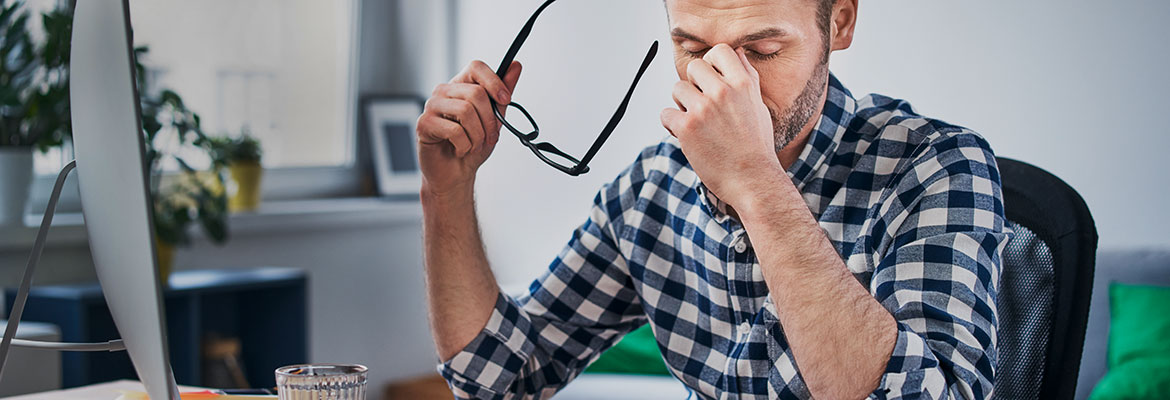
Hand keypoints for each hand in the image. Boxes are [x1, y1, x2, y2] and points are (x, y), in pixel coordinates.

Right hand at [417, 60, 521, 196]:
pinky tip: (460, 149)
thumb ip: (502, 94)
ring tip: (473, 145)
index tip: (506, 99)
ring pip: (465, 110)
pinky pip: (454, 130)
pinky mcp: (424, 124)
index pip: (476, 67)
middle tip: (490, 137)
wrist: (456, 174)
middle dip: (490, 120)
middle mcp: (444, 91)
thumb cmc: (472, 145)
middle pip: (476, 92)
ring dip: (477, 135)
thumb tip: (515, 66)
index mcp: (461, 86)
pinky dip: (464, 145)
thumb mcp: (494, 119)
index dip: (494, 81)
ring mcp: (432, 106)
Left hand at [660, 44, 783, 210]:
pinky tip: (686, 136)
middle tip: (701, 104)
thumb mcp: (758, 105)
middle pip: (694, 67)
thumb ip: (746, 78)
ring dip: (681, 105)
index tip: (712, 80)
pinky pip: (666, 114)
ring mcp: (703, 109)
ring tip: (696, 122)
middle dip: (694, 84)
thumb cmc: (756, 146)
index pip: (719, 51)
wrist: (752, 179)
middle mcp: (723, 92)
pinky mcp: (686, 128)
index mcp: (743, 84)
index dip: (712, 63)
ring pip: (677, 89)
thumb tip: (737, 53)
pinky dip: (672, 125)